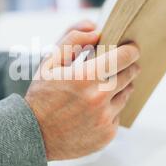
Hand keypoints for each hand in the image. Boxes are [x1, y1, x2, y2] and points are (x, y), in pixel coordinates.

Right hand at [25, 24, 140, 160]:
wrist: (34, 136)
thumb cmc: (42, 95)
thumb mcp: (49, 62)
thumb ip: (72, 39)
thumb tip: (96, 30)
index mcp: (86, 77)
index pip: (124, 57)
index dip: (130, 50)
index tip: (131, 49)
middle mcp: (99, 98)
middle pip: (129, 75)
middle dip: (128, 67)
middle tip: (121, 65)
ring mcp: (104, 119)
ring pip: (125, 95)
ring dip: (120, 88)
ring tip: (104, 87)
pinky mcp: (107, 135)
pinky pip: (118, 115)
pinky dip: (111, 109)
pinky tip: (95, 110)